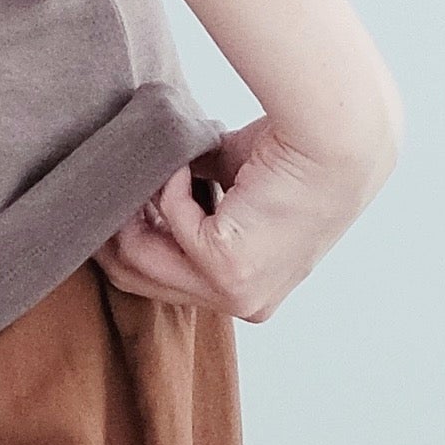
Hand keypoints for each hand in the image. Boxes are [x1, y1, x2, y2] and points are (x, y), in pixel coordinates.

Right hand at [97, 103, 395, 324]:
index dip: (132, 239)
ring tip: (150, 163)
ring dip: (136, 203)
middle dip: (114, 229)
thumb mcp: (235, 189)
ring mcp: (235, 293)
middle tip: (108, 183)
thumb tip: (141, 185)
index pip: (165, 282)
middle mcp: (245, 305)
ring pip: (140, 256)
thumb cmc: (297, 154)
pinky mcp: (225, 266)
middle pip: (139, 279)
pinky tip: (193, 156)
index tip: (116, 201)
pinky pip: (169, 218)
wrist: (336, 139)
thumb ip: (193, 199)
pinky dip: (171, 180)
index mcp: (250, 293)